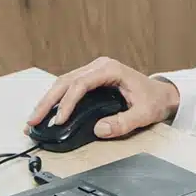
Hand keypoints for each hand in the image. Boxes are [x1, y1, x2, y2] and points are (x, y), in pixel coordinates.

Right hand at [24, 57, 180, 140]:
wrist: (162, 94)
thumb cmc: (154, 100)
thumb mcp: (144, 114)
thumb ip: (123, 122)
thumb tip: (99, 129)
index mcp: (111, 70)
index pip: (81, 84)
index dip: (67, 102)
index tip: (59, 120)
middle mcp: (99, 66)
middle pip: (65, 81)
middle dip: (48, 102)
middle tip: (33, 121)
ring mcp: (93, 71)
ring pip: (62, 83)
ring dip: (47, 101)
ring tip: (33, 119)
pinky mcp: (90, 79)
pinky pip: (68, 88)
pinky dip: (55, 100)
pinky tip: (46, 113)